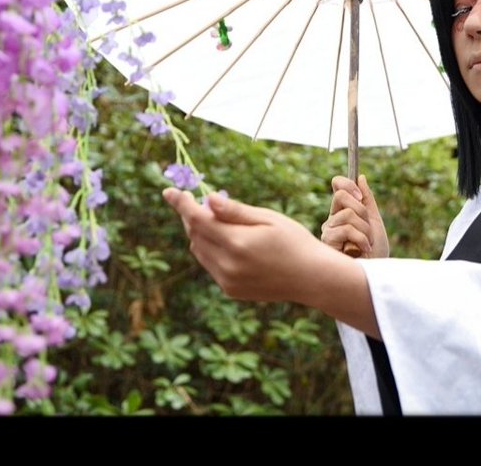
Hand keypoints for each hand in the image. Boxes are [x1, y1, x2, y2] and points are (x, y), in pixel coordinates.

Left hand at [162, 188, 325, 302]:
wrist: (311, 278)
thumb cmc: (294, 241)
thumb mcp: (267, 219)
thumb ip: (234, 211)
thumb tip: (208, 200)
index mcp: (237, 243)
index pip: (197, 220)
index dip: (181, 204)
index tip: (168, 191)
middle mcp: (228, 265)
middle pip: (195, 235)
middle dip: (192, 216)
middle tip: (201, 202)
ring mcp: (227, 281)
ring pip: (199, 251)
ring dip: (201, 234)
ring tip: (219, 221)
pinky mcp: (230, 290)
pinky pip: (210, 265)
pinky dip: (211, 250)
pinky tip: (229, 242)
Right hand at [322, 174, 388, 257]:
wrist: (374, 276)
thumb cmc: (375, 253)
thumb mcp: (375, 222)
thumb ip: (367, 200)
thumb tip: (361, 178)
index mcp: (342, 213)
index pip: (338, 186)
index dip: (348, 184)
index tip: (361, 196)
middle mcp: (332, 220)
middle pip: (341, 195)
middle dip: (362, 211)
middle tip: (368, 230)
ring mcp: (328, 231)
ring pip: (347, 214)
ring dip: (365, 231)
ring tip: (366, 245)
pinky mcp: (327, 242)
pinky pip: (346, 229)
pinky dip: (361, 239)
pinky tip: (362, 251)